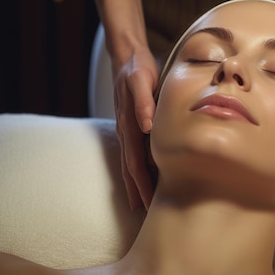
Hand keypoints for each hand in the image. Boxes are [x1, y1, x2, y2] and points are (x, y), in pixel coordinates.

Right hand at [113, 47, 159, 209]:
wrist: (128, 57)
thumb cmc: (138, 68)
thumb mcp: (142, 79)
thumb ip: (144, 101)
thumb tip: (146, 127)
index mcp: (130, 125)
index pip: (135, 163)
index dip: (141, 185)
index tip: (147, 205)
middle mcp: (126, 132)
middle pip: (131, 170)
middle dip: (139, 193)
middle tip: (147, 216)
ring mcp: (127, 130)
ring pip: (131, 164)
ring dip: (136, 185)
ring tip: (142, 206)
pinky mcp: (131, 126)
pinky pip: (134, 153)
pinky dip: (137, 171)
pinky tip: (144, 179)